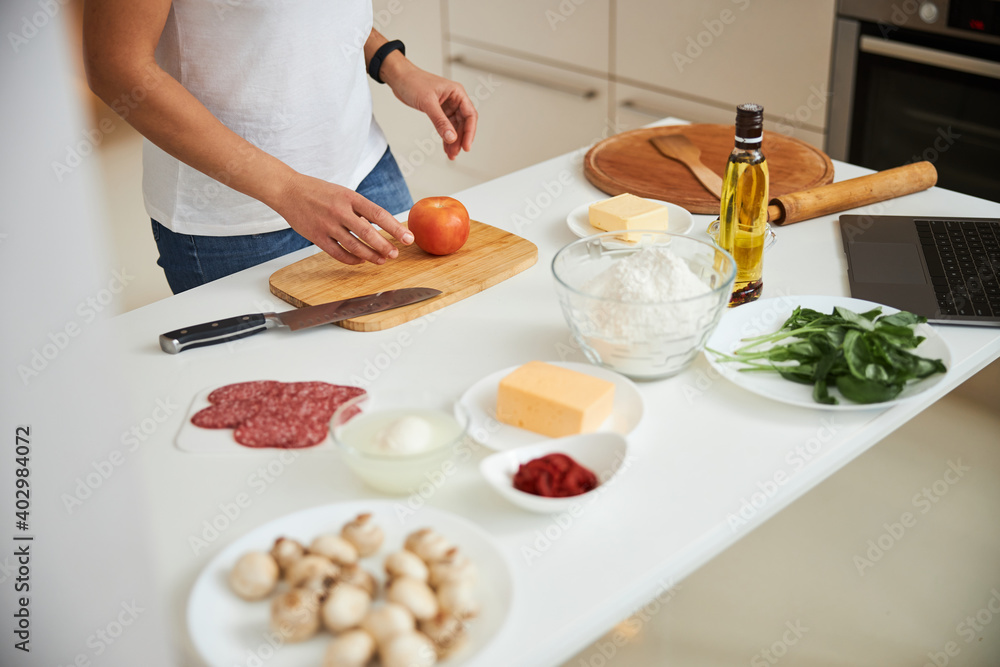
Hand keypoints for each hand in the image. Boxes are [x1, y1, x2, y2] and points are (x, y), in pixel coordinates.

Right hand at [270, 173, 412, 265]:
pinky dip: (352, 259)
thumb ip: (359, 209)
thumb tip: (379, 228)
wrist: (288, 191)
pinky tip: (361, 261)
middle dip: (385, 246)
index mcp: (350, 197)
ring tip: (382, 260)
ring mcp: (327, 225)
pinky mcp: (316, 237)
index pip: (378, 214)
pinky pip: (338, 253)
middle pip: (368, 233)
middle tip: (396, 254)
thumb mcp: (342, 193)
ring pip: (354, 246)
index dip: (395, 228)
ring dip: (371, 256)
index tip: (408, 238)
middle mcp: (340, 211)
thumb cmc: (319, 192)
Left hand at [382, 57, 477, 159]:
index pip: (470, 115)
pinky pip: (446, 126)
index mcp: (457, 93)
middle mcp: (454, 99)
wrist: (399, 77)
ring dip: (453, 140)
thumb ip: (440, 121)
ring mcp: (447, 106)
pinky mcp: (438, 111)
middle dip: (460, 139)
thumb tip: (451, 137)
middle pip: (464, 123)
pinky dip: (446, 137)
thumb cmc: (413, 81)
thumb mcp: (428, 102)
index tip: (466, 146)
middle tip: (455, 152)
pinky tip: (446, 147)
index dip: (469, 132)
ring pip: (455, 127)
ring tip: (451, 154)